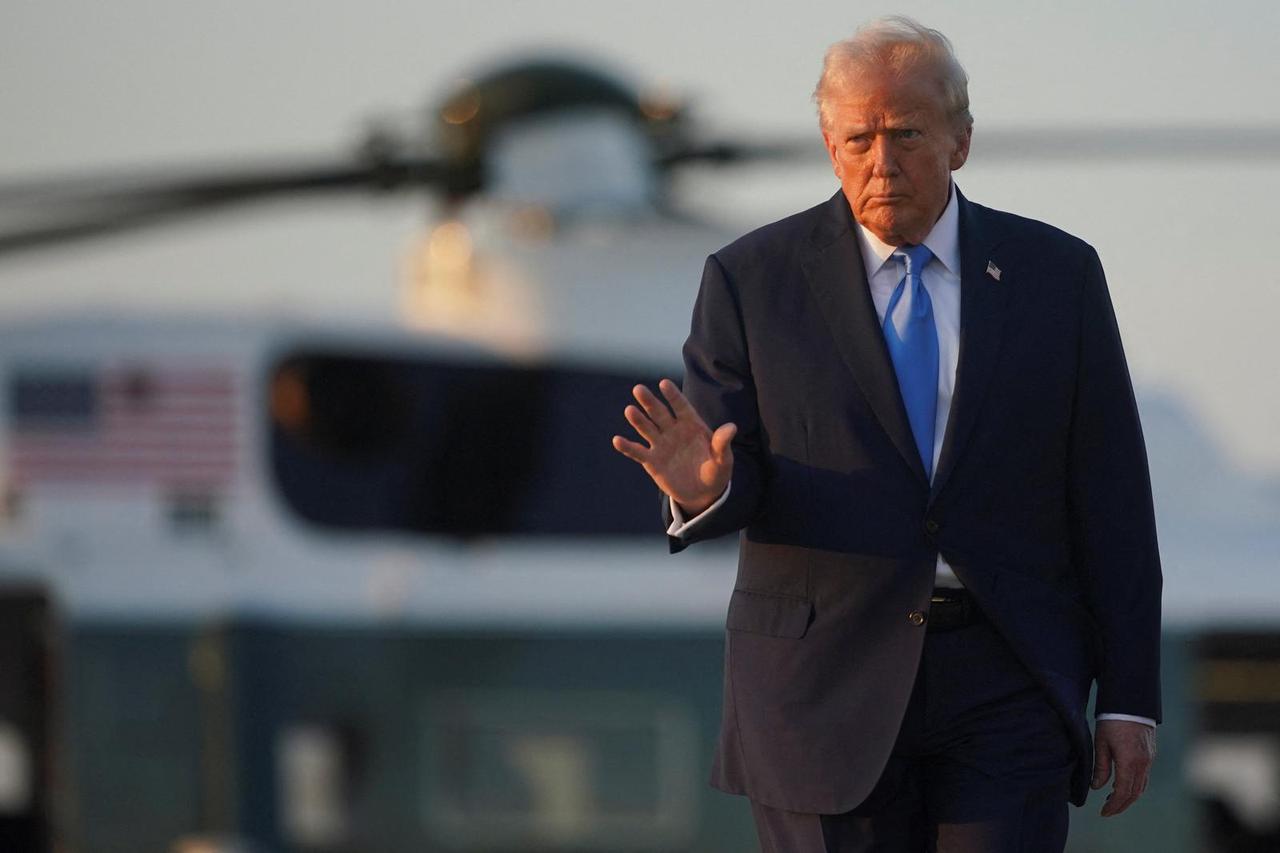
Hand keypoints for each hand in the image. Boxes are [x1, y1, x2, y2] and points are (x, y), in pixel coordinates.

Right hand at [611, 378, 735, 514]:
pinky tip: (617, 440)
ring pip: (647, 428)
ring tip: (629, 410)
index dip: (673, 396)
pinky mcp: (652, 461)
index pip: (681, 407)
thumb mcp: (723, 459)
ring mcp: (661, 445)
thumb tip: (731, 427)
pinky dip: (628, 447)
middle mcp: (673, 431)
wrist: (703, 493)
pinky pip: (638, 452)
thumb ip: (723, 443)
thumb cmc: (716, 471)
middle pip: (659, 413)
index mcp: (691, 425)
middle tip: (638, 389)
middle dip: (650, 402)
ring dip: (638, 420)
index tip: (664, 384)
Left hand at [1091, 719, 1155, 816]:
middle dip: (1121, 805)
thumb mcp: (1101, 743)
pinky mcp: (1150, 755)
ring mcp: (1149, 760)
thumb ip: (1101, 767)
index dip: (1113, 805)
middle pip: (1134, 793)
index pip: (1122, 792)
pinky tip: (1123, 786)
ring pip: (1141, 787)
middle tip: (1107, 812)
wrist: (1131, 703)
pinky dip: (1135, 787)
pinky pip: (1144, 777)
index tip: (1103, 812)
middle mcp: (1143, 764)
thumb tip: (1097, 787)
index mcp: (1129, 762)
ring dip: (1128, 797)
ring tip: (1113, 801)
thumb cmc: (1112, 721)